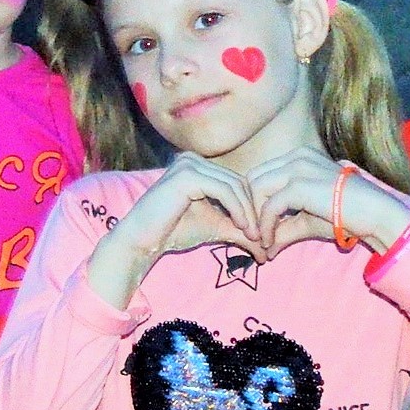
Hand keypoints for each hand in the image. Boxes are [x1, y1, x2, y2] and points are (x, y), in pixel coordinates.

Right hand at [113, 154, 265, 260]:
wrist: (143, 240)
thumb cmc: (174, 232)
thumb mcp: (216, 227)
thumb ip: (240, 229)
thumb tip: (267, 250)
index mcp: (197, 166)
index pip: (238, 181)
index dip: (252, 207)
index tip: (260, 234)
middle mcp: (192, 159)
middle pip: (239, 181)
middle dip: (253, 210)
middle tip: (260, 238)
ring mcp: (188, 164)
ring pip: (235, 186)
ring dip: (248, 213)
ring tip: (253, 236)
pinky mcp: (186, 175)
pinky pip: (224, 190)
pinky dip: (238, 210)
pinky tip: (242, 228)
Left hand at [245, 150, 409, 255]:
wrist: (378, 215)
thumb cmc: (348, 216)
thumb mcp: (308, 219)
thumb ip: (282, 227)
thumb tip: (263, 247)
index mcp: (298, 157)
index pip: (260, 174)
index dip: (253, 200)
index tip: (257, 225)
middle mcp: (296, 157)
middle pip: (252, 179)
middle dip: (249, 207)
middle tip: (254, 234)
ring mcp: (298, 168)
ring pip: (255, 189)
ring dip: (254, 217)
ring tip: (262, 239)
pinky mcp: (300, 185)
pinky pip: (270, 206)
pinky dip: (266, 226)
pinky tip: (270, 242)